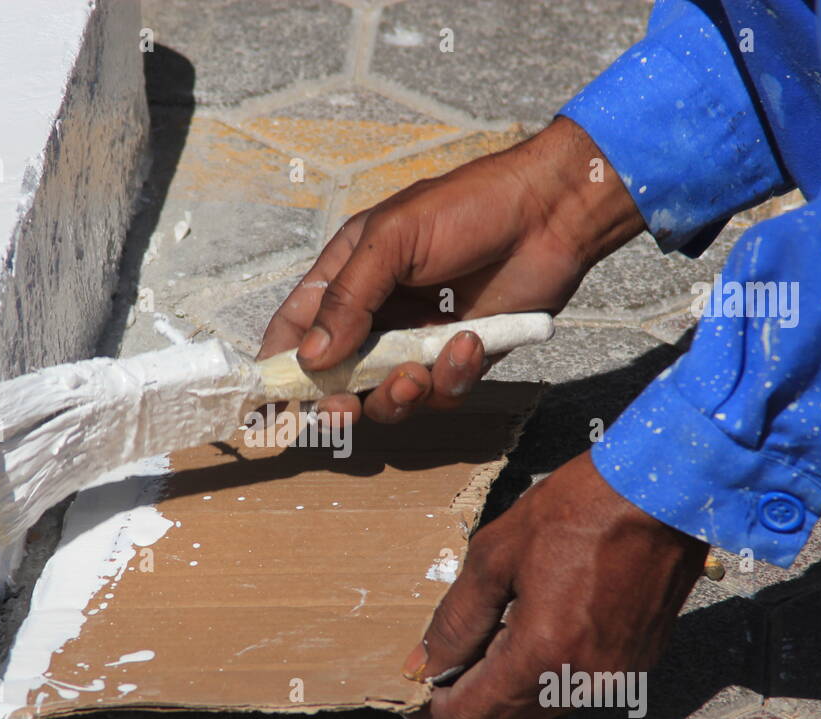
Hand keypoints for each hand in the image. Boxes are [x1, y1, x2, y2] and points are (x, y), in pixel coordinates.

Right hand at [256, 116, 643, 424]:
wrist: (552, 213)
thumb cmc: (468, 207)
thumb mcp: (394, 239)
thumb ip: (349, 298)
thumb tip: (310, 359)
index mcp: (348, 276)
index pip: (296, 329)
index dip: (279, 367)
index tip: (268, 404)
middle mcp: (377, 314)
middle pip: (337, 379)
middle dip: (338, 401)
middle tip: (346, 410)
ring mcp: (418, 340)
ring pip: (387, 396)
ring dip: (396, 397)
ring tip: (415, 376)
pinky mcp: (460, 359)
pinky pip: (441, 392)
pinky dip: (451, 379)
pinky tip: (469, 344)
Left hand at [402, 451, 708, 718]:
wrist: (660, 494)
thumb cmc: (578, 511)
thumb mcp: (495, 555)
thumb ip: (457, 619)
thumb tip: (425, 662)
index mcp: (543, 655)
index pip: (474, 713)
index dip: (434, 714)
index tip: (410, 700)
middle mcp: (581, 680)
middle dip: (464, 708)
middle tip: (434, 679)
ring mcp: (614, 677)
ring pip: (539, 710)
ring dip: (501, 696)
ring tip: (471, 660)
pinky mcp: (635, 663)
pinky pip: (571, 691)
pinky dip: (538, 682)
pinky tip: (519, 647)